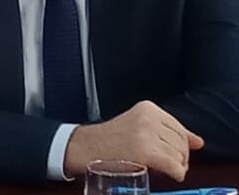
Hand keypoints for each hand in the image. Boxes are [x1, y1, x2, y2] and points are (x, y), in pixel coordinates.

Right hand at [63, 100, 203, 180]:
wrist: (85, 147)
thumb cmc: (109, 138)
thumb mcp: (138, 125)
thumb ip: (168, 130)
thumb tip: (198, 141)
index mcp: (147, 108)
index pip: (179, 128)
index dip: (181, 145)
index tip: (176, 152)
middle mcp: (148, 118)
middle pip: (181, 142)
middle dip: (180, 157)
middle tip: (168, 163)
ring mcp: (146, 134)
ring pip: (179, 155)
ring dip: (177, 166)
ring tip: (164, 167)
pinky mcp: (144, 151)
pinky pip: (173, 165)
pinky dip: (177, 173)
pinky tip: (171, 174)